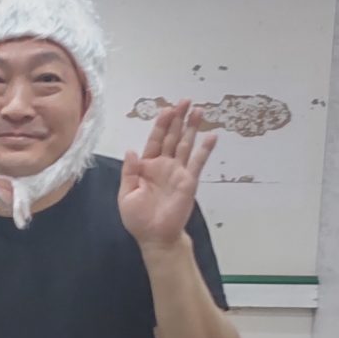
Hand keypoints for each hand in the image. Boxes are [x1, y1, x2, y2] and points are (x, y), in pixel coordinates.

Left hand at [119, 103, 216, 252]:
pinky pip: (198, 162)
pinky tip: (212, 136)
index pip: (155, 140)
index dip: (161, 124)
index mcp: (147, 166)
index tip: (168, 109)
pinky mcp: (189, 181)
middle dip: (179, 118)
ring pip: (186, 144)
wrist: (155, 237)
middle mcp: (164, 165)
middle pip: (173, 137)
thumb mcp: (126, 194)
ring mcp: (178, 172)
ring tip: (199, 110)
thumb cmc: (139, 218)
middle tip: (186, 101)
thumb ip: (129, 171)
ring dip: (192, 127)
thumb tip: (131, 150)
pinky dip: (205, 149)